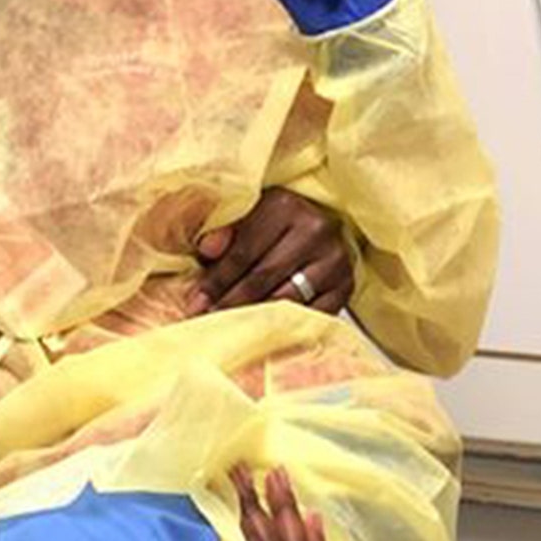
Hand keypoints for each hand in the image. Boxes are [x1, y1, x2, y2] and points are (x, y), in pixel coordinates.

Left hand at [195, 189, 354, 314]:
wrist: (318, 227)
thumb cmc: (272, 224)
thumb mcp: (246, 216)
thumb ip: (225, 230)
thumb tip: (207, 249)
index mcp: (284, 205)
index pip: (243, 250)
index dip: (216, 279)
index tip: (194, 301)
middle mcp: (314, 229)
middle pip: (262, 277)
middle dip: (229, 302)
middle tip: (207, 320)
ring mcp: (334, 259)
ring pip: (285, 299)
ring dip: (253, 318)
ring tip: (229, 329)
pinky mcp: (345, 286)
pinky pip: (310, 315)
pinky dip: (285, 326)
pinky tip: (264, 334)